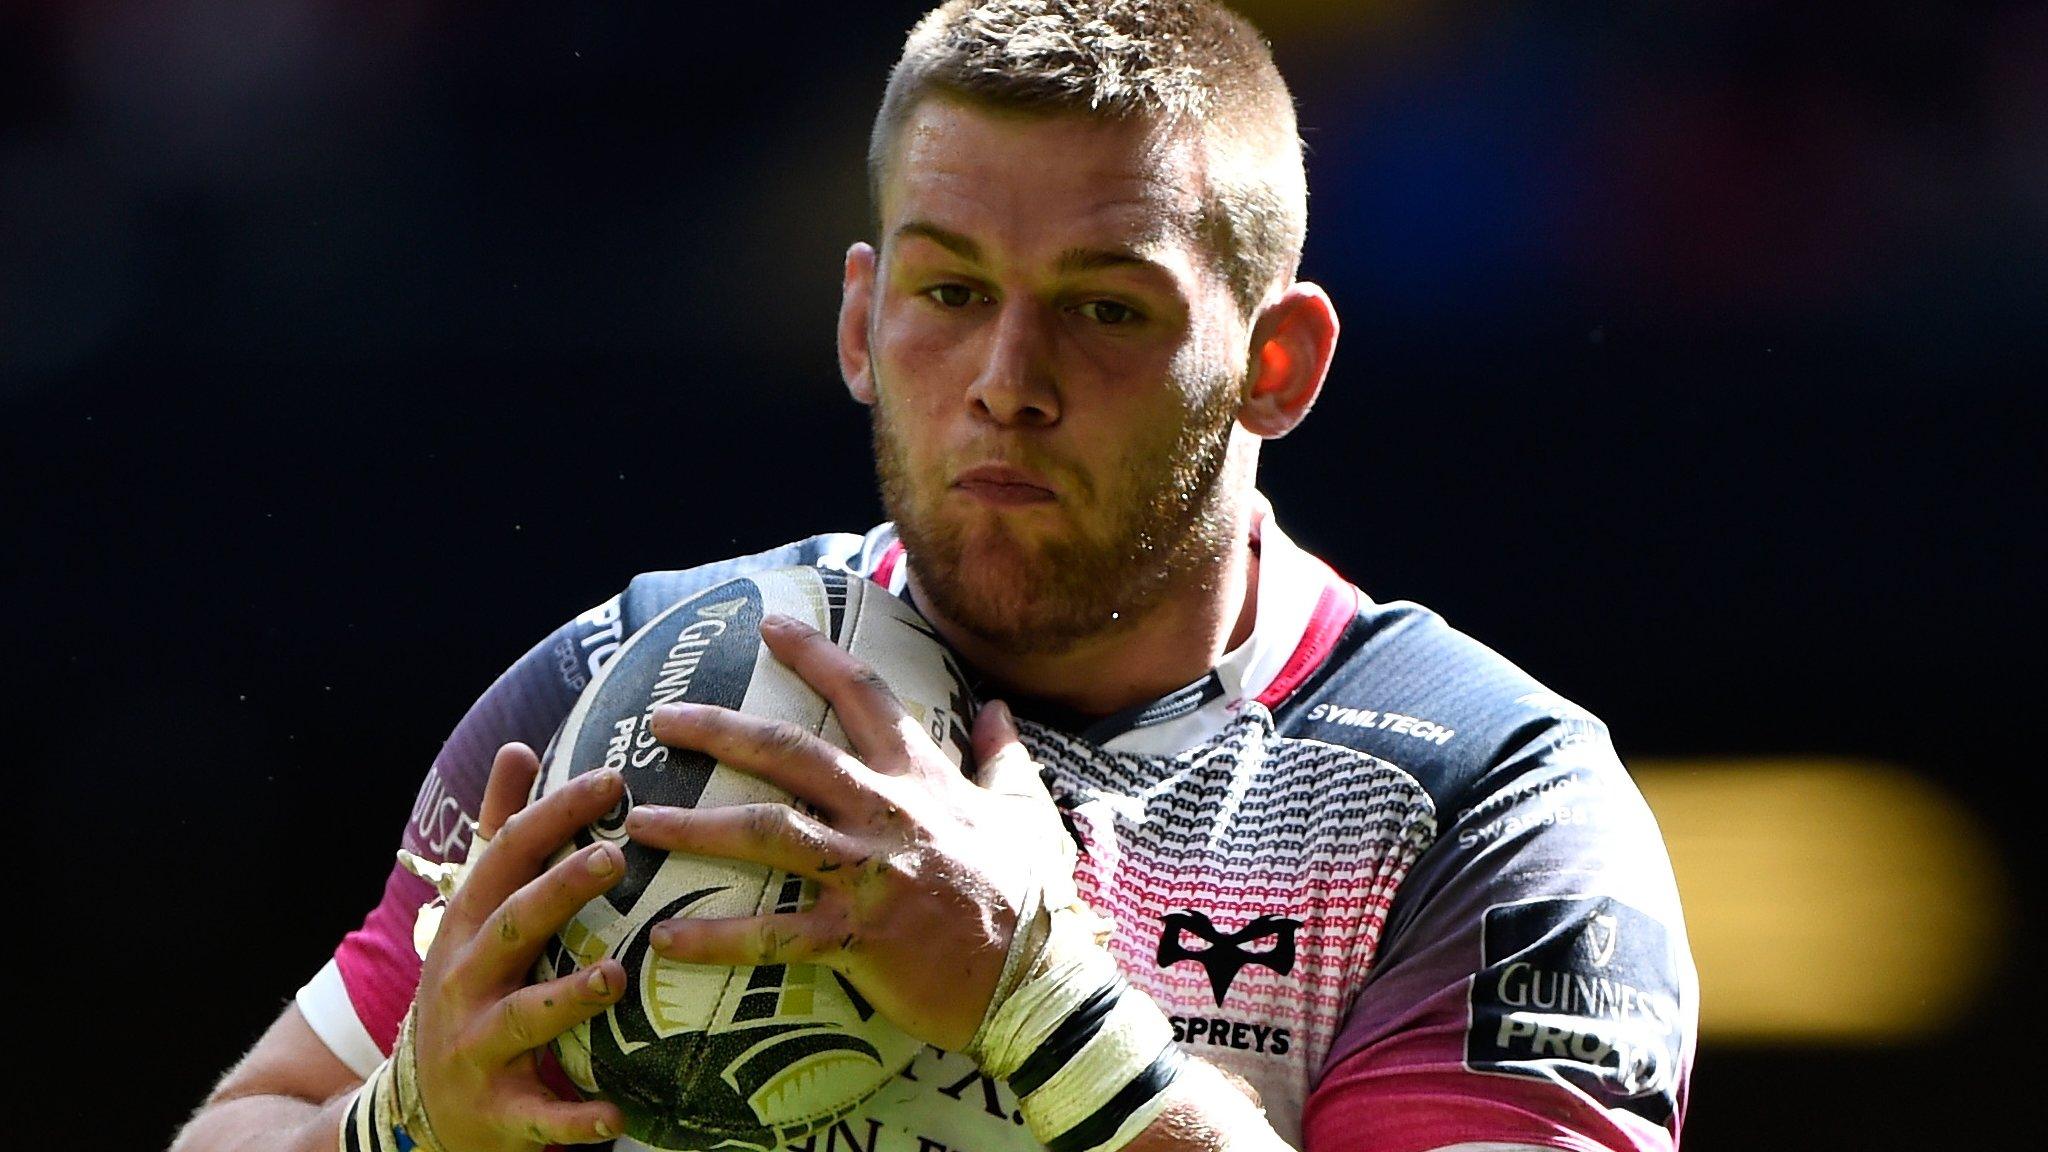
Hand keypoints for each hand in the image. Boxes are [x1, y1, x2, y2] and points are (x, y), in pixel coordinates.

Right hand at [406, 743, 630, 1150]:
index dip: (554, 815)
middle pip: (511, 927)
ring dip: (565, 998)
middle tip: (615, 857)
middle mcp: (466, 980)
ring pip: (520, 1018)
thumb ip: (499, 833)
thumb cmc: (468, 989)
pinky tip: (618, 1117)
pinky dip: (574, 1120)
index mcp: (469, 925)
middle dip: (557, 892)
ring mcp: (476, 1046)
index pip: (505, 856)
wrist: (416, 1111)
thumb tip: (519, 747)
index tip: (612, 778)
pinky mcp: (497, 1113)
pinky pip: (538, 1118)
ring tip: (614, 979)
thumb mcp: (474, 910)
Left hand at [625, 612, 1070, 1051]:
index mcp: (923, 781)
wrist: (1040, 982)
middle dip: (719, 729)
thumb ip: (1004, 757)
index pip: (865, 696)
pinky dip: (713, 938)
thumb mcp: (1028, 813)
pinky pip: (770, 934)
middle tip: (662, 719)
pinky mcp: (854, 938)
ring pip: (765, 834)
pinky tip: (663, 939)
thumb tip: (998, 709)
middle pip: (791, 754)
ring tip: (638, 824)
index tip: (769, 626)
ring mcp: (867, 875)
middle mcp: (887, 814)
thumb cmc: (1035, 898)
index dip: (815, 655)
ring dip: (694, 826)